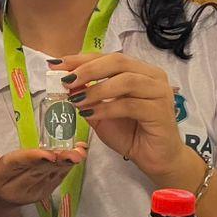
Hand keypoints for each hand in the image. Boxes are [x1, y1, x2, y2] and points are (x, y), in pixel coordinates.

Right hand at [0, 125, 86, 211]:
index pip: (16, 166)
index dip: (33, 159)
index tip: (49, 154)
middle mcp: (14, 189)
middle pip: (38, 171)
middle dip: (58, 161)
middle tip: (75, 152)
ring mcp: (31, 193)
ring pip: (50, 176)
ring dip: (66, 163)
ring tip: (80, 151)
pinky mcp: (42, 194)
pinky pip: (56, 179)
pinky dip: (67, 167)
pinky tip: (78, 155)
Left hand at [58, 52, 193, 183]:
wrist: (153, 159)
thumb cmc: (129, 134)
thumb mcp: (100, 112)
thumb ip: (86, 96)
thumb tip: (65, 82)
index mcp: (139, 70)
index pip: (107, 57)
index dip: (81, 59)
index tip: (56, 65)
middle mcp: (152, 76)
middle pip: (118, 61)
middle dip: (88, 69)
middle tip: (65, 81)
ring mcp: (159, 92)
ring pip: (125, 80)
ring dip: (96, 89)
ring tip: (75, 100)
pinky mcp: (160, 110)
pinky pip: (129, 104)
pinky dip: (106, 108)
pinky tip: (90, 114)